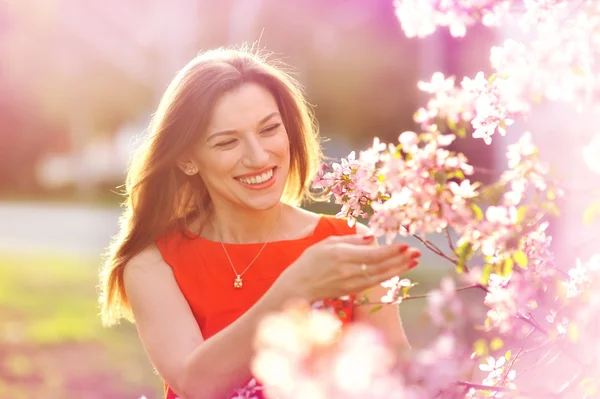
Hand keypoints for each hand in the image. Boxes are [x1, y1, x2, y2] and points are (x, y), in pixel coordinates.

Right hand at [275, 234, 419, 301]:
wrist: (298, 286)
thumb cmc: (310, 261)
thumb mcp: (327, 243)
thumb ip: (350, 239)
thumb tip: (372, 237)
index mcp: (342, 255)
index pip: (373, 254)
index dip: (392, 250)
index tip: (406, 244)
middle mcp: (348, 271)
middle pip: (381, 266)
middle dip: (401, 260)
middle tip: (417, 253)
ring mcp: (351, 284)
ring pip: (381, 277)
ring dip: (399, 269)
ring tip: (413, 261)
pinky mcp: (352, 291)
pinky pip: (374, 283)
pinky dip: (388, 276)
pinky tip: (397, 270)